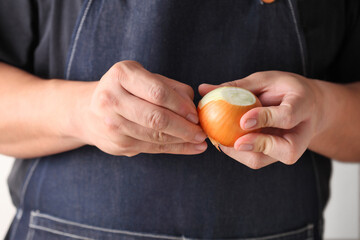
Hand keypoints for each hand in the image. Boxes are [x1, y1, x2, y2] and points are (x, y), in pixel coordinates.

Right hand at [77, 61, 206, 155]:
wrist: (88, 111)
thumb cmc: (124, 89)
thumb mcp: (143, 77)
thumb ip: (169, 87)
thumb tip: (193, 106)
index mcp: (121, 75)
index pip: (157, 92)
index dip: (181, 105)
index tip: (196, 114)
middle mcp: (112, 99)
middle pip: (156, 118)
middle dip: (184, 127)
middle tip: (201, 132)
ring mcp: (112, 125)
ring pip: (155, 136)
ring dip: (182, 140)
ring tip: (199, 141)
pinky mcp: (117, 145)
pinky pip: (152, 148)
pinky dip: (174, 149)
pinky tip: (190, 148)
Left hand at [198, 71, 322, 168]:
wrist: (310, 107)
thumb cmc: (284, 90)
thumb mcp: (266, 80)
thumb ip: (238, 87)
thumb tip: (203, 89)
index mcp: (303, 106)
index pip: (287, 116)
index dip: (265, 119)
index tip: (243, 121)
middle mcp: (302, 133)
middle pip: (285, 150)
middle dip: (256, 147)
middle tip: (229, 143)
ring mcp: (292, 148)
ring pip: (267, 160)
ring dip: (239, 153)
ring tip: (217, 139)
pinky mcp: (279, 157)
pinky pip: (257, 160)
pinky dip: (237, 153)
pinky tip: (222, 141)